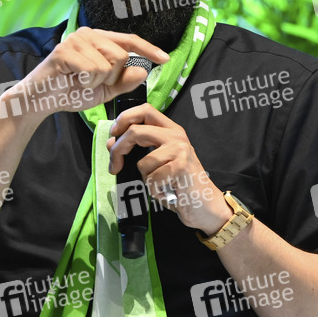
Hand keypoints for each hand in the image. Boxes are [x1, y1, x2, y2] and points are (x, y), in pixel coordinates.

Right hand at [0, 27, 168, 118]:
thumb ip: (124, 81)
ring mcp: (75, 40)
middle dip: (111, 77)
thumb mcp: (104, 89)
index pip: (129, 41)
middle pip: (121, 56)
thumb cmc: (69, 91)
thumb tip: (144, 70)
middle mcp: (88, 34)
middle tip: (91, 83)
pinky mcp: (64, 51)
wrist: (39, 100)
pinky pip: (92, 70)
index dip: (149, 49)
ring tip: (79, 81)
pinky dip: (85, 82)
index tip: (165, 59)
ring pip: (108, 64)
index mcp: (98, 39)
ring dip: (96, 81)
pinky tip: (72, 81)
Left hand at [108, 104, 232, 233]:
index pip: (145, 110)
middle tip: (114, 166)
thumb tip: (112, 143)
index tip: (113, 135)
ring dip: (145, 179)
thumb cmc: (179, 184)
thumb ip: (139, 149)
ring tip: (160, 185)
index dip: (124, 119)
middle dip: (119, 149)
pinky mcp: (180, 167)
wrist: (205, 205)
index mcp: (171, 130)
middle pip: (136, 131)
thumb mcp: (159, 161)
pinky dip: (154, 190)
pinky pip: (151, 179)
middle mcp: (177, 136)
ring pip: (143, 162)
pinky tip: (166, 192)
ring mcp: (180, 150)